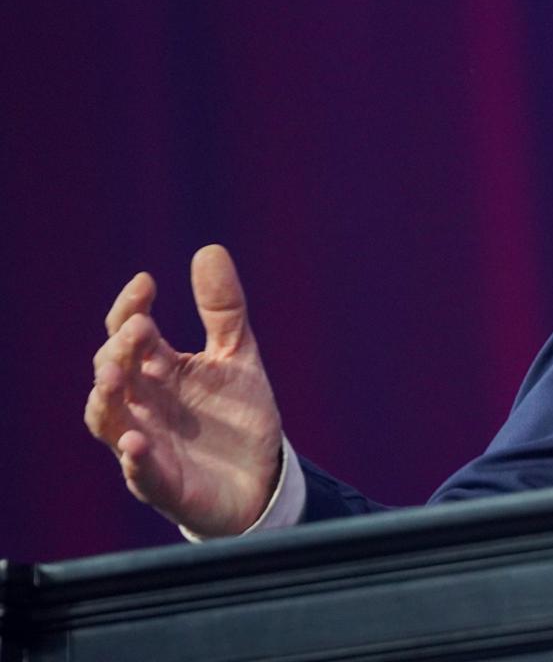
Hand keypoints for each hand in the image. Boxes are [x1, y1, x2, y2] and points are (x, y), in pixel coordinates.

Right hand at [84, 245, 284, 535]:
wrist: (262, 477)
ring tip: (115, 376)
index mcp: (158, 372)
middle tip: (139, 326)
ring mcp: (148, 445)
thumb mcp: (237, 355)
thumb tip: (209, 249)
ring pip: (108, 422)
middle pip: (111, 373)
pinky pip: (141, 474)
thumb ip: (223, 309)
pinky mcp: (163, 485)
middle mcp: (143, 406)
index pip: (127, 335)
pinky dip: (136, 460)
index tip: (146, 282)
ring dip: (107, 400)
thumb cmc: (237, 416)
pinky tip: (137, 444)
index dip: (130, 308)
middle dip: (119, 350)